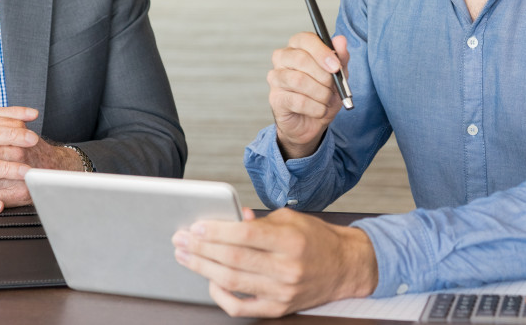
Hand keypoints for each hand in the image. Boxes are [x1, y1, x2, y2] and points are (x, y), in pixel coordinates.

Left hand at [172, 208, 377, 316]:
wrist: (344, 267)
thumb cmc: (316, 239)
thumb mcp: (290, 218)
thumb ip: (258, 221)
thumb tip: (229, 219)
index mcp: (290, 240)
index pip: (245, 236)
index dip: (216, 232)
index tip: (196, 227)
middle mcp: (287, 268)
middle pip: (233, 259)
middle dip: (201, 249)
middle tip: (181, 239)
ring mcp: (282, 292)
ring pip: (232, 282)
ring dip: (202, 268)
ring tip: (185, 256)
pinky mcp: (279, 308)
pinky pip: (241, 307)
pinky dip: (220, 295)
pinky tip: (209, 280)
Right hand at [268, 32, 350, 158]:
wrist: (312, 122)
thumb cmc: (323, 93)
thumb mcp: (338, 75)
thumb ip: (340, 57)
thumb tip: (341, 40)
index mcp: (297, 46)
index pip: (305, 39)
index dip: (322, 52)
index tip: (336, 66)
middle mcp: (282, 58)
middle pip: (301, 59)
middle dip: (323, 76)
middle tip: (333, 87)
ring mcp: (275, 78)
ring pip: (299, 80)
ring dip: (321, 94)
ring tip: (327, 100)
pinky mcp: (275, 98)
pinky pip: (298, 101)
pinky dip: (316, 108)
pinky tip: (319, 110)